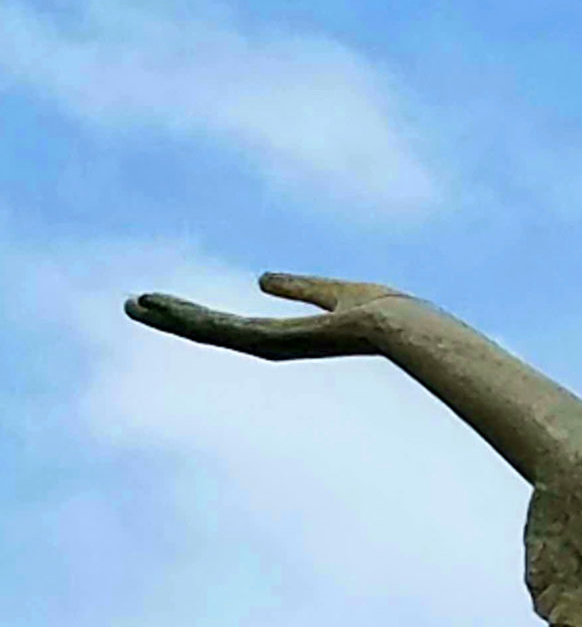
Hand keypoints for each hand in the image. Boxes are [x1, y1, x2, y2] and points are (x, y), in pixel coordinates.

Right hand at [124, 272, 408, 359]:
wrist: (403, 327)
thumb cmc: (385, 313)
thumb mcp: (332, 292)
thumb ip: (298, 287)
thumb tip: (262, 279)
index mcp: (289, 335)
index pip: (234, 327)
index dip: (198, 315)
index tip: (166, 304)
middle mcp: (276, 345)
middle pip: (213, 333)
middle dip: (174, 318)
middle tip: (133, 305)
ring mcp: (273, 346)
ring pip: (210, 332)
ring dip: (171, 317)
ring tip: (135, 304)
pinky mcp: (274, 341)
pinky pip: (223, 329)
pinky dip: (190, 318)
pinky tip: (161, 307)